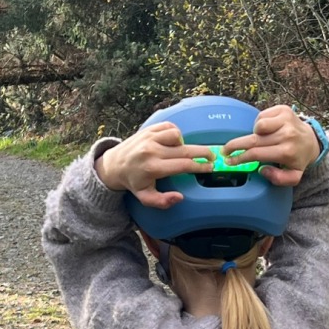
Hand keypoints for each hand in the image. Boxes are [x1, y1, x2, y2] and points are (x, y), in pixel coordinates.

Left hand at [95, 123, 213, 208]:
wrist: (115, 164)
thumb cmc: (134, 182)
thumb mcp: (145, 198)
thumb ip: (163, 201)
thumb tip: (180, 197)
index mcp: (153, 168)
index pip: (183, 166)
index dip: (200, 167)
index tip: (210, 167)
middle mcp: (152, 150)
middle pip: (185, 149)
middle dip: (202, 153)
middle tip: (213, 156)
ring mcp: (150, 138)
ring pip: (177, 135)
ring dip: (183, 143)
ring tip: (182, 152)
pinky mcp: (148, 129)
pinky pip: (169, 127)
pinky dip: (175, 133)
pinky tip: (174, 142)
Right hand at [221, 105, 321, 186]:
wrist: (311, 141)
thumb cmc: (298, 159)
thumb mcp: (294, 176)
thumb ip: (279, 179)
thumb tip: (262, 170)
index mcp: (287, 152)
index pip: (256, 154)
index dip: (240, 158)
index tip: (229, 161)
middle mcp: (286, 134)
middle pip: (253, 139)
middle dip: (235, 145)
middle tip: (225, 150)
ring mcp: (286, 120)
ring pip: (258, 125)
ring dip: (254, 133)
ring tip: (259, 139)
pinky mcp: (284, 110)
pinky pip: (263, 116)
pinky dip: (261, 123)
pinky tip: (267, 130)